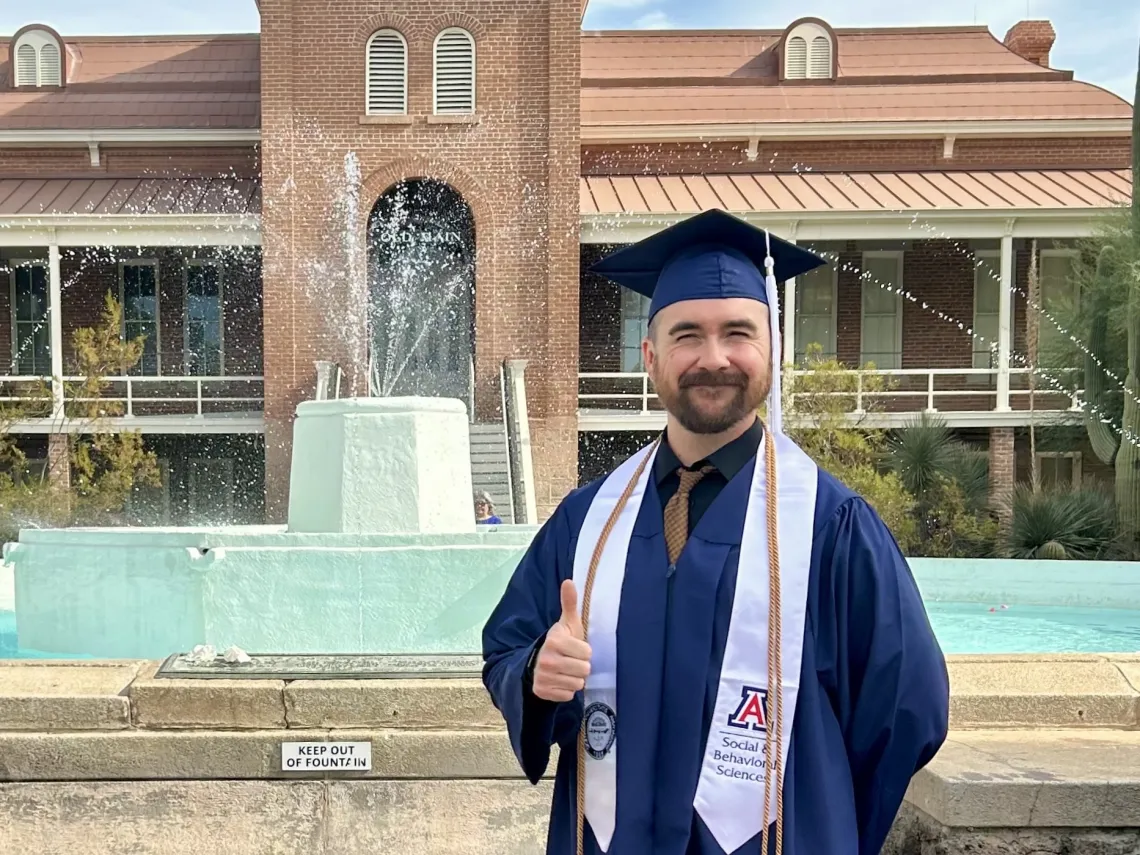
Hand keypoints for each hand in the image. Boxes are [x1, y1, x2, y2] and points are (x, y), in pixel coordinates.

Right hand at [532, 579, 591, 701]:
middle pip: (584, 670)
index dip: (584, 651)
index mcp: (555, 641)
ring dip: (574, 678)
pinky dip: (566, 690)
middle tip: (571, 661)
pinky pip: (568, 695)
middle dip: (580, 666)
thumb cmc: (560, 642)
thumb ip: (569, 603)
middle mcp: (547, 659)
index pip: (587, 653)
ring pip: (577, 684)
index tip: (575, 648)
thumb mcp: (566, 623)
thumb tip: (569, 581)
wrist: (536, 662)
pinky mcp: (542, 691)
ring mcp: (543, 676)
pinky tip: (559, 681)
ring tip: (565, 670)